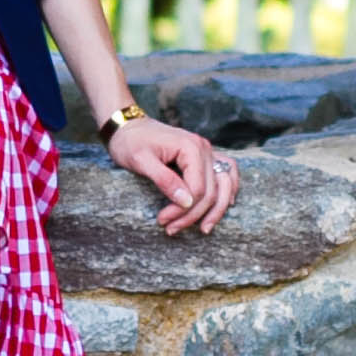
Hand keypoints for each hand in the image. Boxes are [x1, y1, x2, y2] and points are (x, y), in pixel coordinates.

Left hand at [108, 113, 238, 236]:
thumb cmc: (130, 142)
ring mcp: (207, 151)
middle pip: (211, 191)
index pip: (197, 189)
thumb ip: (165, 180)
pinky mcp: (204, 155)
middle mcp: (204, 148)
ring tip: (203, 229)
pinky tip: (225, 204)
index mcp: (190, 147)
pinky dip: (228, 189)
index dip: (183, 211)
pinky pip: (226, 172)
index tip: (163, 221)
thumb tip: (186, 202)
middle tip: (170, 229)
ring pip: (224, 185)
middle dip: (192, 215)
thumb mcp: (141, 160)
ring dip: (215, 209)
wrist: (127, 126)